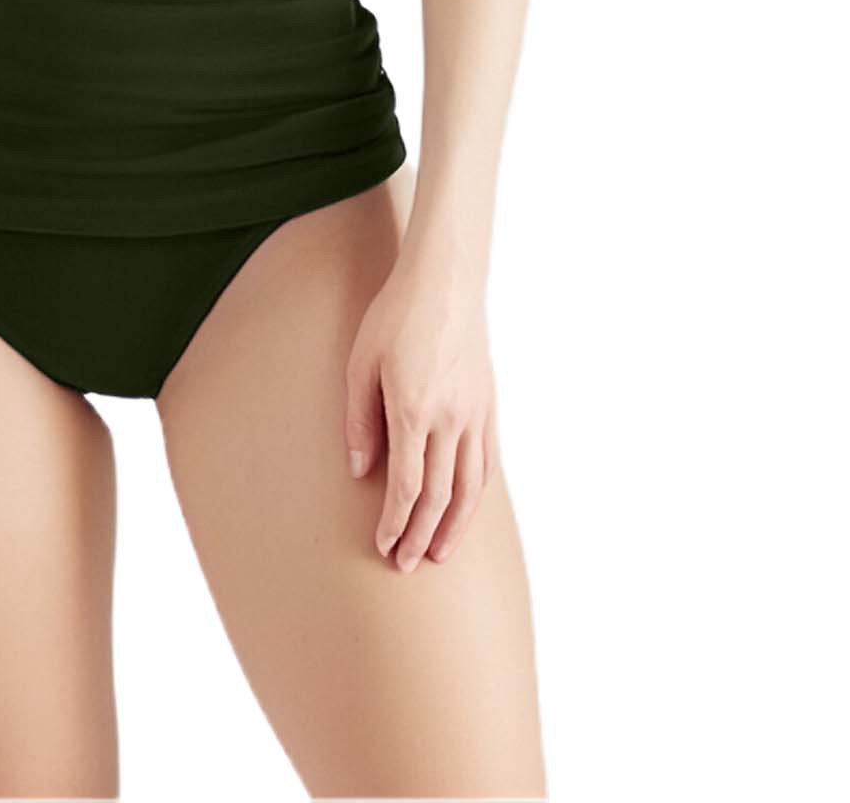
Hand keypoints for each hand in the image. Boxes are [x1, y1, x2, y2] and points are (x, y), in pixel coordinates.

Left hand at [343, 233, 497, 570]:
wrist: (445, 282)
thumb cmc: (394, 317)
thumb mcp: (361, 364)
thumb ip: (360, 421)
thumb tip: (360, 472)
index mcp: (414, 410)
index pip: (407, 485)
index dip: (395, 522)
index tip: (383, 546)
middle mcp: (451, 418)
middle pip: (439, 495)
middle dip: (421, 535)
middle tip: (406, 565)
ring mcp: (476, 413)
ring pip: (470, 487)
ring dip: (454, 526)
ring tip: (439, 554)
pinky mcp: (489, 405)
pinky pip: (487, 461)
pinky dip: (476, 494)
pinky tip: (465, 510)